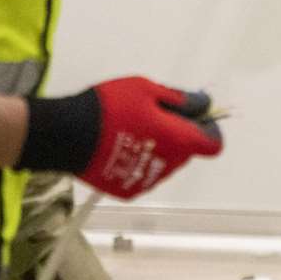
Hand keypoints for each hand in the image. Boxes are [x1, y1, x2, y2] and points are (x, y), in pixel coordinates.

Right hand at [79, 79, 222, 199]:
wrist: (66, 135)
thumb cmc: (110, 108)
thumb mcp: (147, 89)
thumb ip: (180, 99)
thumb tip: (203, 103)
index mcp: (180, 142)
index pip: (213, 144)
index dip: (208, 127)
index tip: (192, 113)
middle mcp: (169, 166)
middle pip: (186, 151)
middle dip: (177, 133)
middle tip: (152, 113)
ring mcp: (147, 181)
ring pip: (164, 161)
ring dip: (157, 147)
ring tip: (130, 128)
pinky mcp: (127, 190)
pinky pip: (142, 172)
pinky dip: (137, 159)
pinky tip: (117, 145)